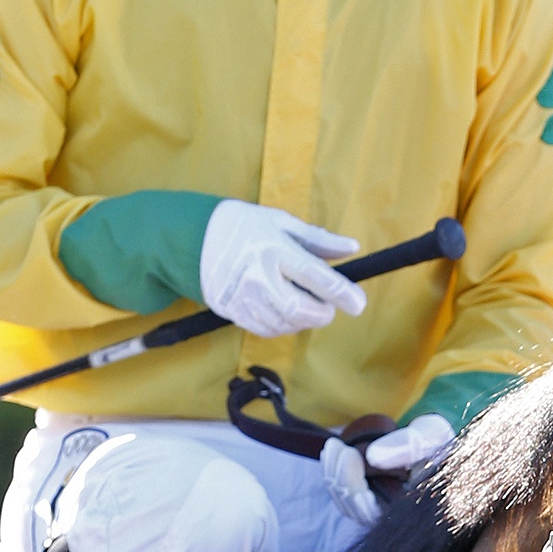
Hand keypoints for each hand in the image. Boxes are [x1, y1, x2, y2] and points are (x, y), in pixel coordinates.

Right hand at [199, 201, 364, 337]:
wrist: (194, 237)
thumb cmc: (244, 225)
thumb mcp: (280, 221)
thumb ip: (318, 239)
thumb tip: (352, 248)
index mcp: (274, 248)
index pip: (314, 276)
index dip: (341, 294)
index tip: (358, 304)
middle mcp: (257, 275)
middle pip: (300, 309)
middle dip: (322, 314)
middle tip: (328, 307)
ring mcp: (242, 297)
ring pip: (284, 324)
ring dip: (303, 320)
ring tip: (304, 304)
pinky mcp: (231, 311)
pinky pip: (266, 329)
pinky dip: (283, 325)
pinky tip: (283, 310)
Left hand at [322, 415, 454, 525]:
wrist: (438, 447)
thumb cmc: (438, 444)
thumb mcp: (432, 435)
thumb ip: (409, 444)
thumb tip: (373, 456)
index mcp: (414, 511)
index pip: (374, 513)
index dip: (354, 489)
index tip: (350, 455)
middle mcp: (395, 521)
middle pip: (355, 509)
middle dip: (341, 476)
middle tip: (338, 447)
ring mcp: (380, 515)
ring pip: (345, 505)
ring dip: (333, 474)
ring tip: (333, 445)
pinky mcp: (368, 507)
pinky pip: (343, 498)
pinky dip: (334, 475)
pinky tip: (331, 454)